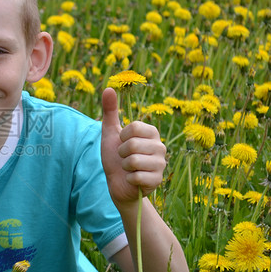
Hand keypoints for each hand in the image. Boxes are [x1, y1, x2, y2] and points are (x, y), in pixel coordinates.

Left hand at [101, 88, 165, 206]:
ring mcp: (161, 164)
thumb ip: (110, 111)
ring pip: (133, 161)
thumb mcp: (110, 133)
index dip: (122, 137)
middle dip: (121, 153)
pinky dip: (128, 179)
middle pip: (132, 144)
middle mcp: (161, 147)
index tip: (122, 143)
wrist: (117, 184)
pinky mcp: (157, 180)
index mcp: (152, 132)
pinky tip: (132, 180)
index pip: (134, 127)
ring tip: (128, 169)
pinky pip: (136, 177)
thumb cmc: (115, 157)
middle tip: (124, 158)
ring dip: (124, 167)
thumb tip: (109, 87)